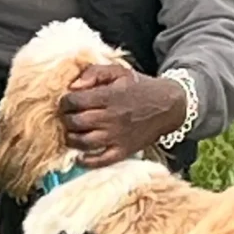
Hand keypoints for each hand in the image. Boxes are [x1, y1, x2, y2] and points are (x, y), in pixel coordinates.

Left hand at [58, 62, 188, 167]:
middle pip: (76, 122)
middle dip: (66, 119)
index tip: (67, 102)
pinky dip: (86, 161)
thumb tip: (73, 86)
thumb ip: (94, 73)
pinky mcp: (123, 151)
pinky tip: (79, 157)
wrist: (168, 106)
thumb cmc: (139, 87)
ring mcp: (118, 137)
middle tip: (67, 117)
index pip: (75, 101)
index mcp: (110, 96)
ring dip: (71, 139)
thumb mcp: (119, 71)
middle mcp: (112, 118)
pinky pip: (100, 161)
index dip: (65, 102)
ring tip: (71, 133)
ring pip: (84, 142)